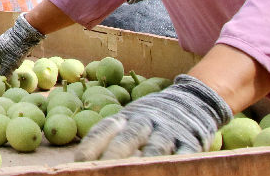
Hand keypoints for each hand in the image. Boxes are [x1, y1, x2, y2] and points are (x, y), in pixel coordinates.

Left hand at [75, 74, 231, 159]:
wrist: (191, 100)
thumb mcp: (129, 121)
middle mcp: (145, 121)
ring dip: (145, 160)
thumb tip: (79, 160)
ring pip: (156, 146)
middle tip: (102, 168)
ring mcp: (168, 130)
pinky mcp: (190, 140)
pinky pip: (184, 153)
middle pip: (128, 137)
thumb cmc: (149, 120)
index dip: (91, 145)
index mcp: (125, 117)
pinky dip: (177, 162)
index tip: (79, 161)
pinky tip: (168, 170)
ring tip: (134, 171)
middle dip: (114, 154)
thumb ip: (110, 137)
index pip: (104, 129)